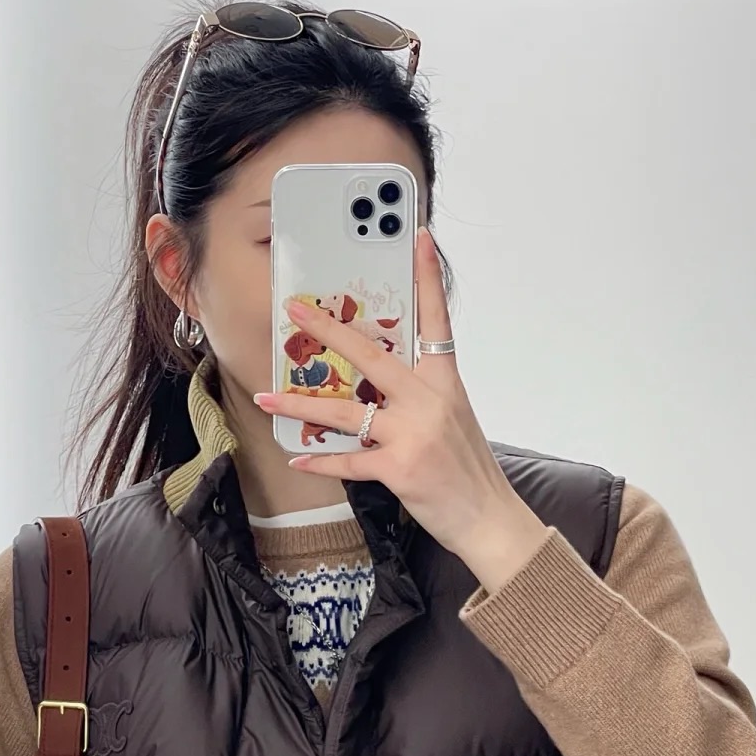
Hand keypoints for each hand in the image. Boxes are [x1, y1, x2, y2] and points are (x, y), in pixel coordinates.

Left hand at [252, 225, 548, 568]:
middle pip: (372, 356)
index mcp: (446, 383)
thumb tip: (381, 385)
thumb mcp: (453, 420)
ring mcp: (413, 433)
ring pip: (346, 411)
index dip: (427, 277)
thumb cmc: (468, 471)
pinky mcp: (399, 468)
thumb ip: (421, 397)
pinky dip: (321, 463)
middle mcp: (429, 401)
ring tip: (267, 395)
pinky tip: (298, 459)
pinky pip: (349, 461)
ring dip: (300, 403)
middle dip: (329, 330)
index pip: (436, 320)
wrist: (489, 518)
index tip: (418, 237)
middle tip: (296, 309)